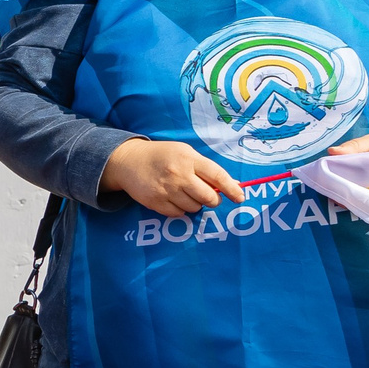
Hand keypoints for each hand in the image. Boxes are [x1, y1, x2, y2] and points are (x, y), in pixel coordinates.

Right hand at [101, 137, 245, 217]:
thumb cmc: (163, 156)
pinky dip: (180, 209)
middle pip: (208, 197)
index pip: (217, 176)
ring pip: (194, 208)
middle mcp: (178, 174)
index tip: (240, 197)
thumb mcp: (185, 153)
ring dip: (194, 204)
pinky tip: (173, 199)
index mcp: (189, 159)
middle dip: (213, 200)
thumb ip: (206, 168)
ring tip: (184, 193)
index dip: (232, 190)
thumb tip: (231, 185)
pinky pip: (178, 214)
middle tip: (208, 196)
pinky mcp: (155, 202)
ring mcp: (166, 190)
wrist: (129, 161)